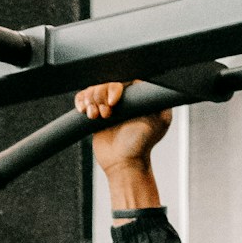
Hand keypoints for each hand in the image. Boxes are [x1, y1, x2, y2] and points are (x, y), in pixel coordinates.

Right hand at [75, 81, 170, 206]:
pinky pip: (83, 98)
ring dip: (91, 102)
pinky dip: (81, 102)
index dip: (113, 88)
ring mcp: (108, 106)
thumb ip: (159, 99)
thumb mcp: (160, 120)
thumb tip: (156, 82)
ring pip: (92, 90)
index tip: (114, 102)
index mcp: (136, 96)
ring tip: (97, 117)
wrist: (124, 164)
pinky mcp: (96, 114)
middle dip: (101, 96)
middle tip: (107, 114)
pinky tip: (86, 113)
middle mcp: (123, 99)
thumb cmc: (142, 145)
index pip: (121, 79)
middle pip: (104, 83)